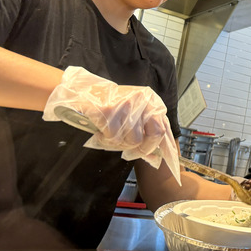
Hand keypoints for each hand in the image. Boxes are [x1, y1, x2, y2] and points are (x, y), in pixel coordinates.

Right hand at [42, 66, 179, 183]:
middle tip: (129, 153)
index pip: (163, 128)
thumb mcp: (135, 112)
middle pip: (155, 134)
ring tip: (110, 137)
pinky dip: (105, 141)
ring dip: (119, 145)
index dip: (160, 147)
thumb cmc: (112, 106)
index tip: (155, 158)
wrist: (86, 92)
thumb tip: (155, 156)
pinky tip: (100, 134)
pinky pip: (114, 138)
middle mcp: (143, 100)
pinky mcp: (111, 111)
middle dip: (143, 149)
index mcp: (152, 101)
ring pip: (133, 140)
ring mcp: (128, 105)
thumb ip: (147, 130)